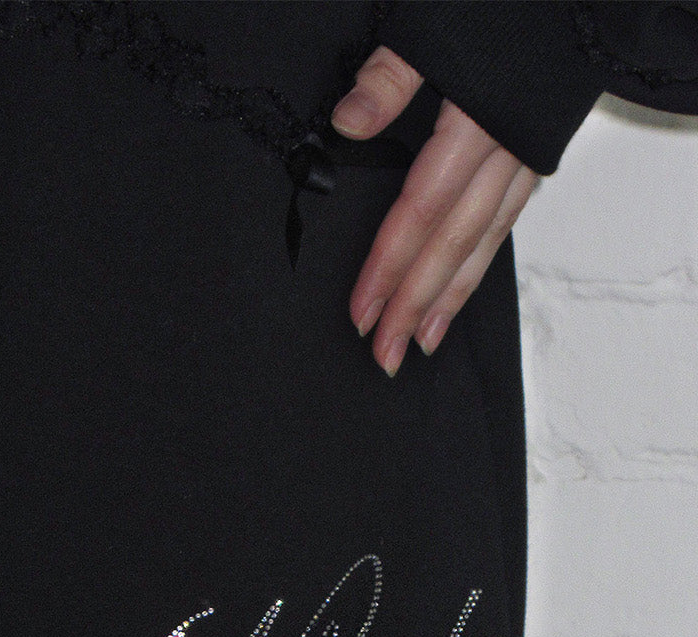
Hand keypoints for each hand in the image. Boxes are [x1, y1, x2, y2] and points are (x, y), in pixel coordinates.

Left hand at [330, 46, 540, 374]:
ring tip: (423, 342)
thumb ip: (391, 76)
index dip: (388, 266)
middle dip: (415, 305)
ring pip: (485, 243)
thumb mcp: (436, 25)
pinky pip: (504, 223)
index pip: (420, 212)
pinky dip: (480, 262)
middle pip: (451, 245)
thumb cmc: (505, 7)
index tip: (362, 311)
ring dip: (451, 298)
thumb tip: (348, 120)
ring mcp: (524, 157)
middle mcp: (504, 152)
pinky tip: (460, 287)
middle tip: (385, 355)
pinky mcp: (533, 153)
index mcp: (475, 124)